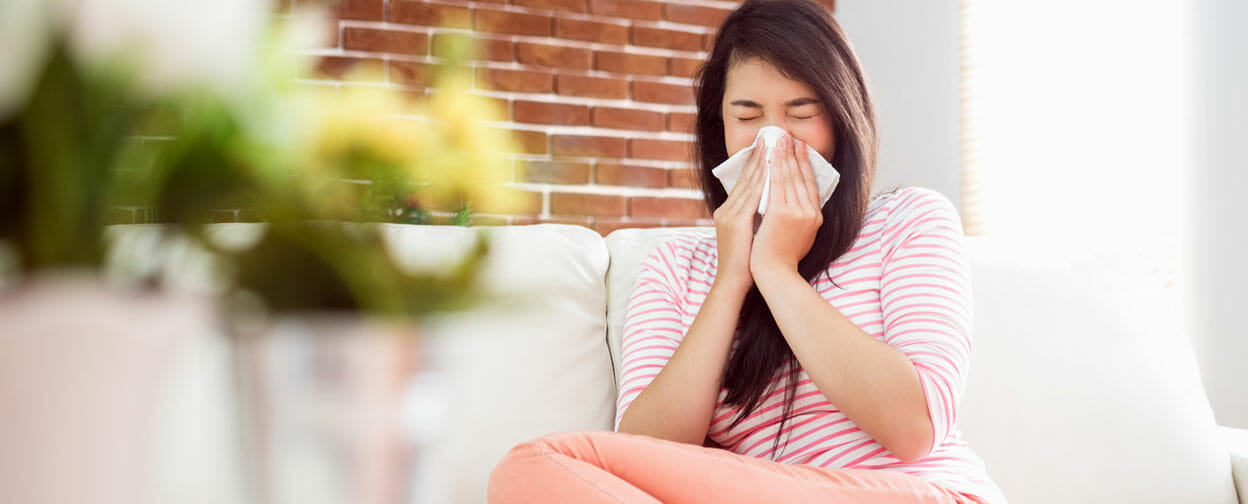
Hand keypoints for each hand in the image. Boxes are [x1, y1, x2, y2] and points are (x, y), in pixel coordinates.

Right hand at [711, 135, 766, 294]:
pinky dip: (763, 180)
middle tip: (773, 136)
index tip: (769, 147)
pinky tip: (773, 168)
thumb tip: (771, 204)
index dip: (758, 163)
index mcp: (729, 211)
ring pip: (750, 182)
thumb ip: (755, 217)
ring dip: (763, 162)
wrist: (733, 282)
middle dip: (761, 156)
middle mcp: (726, 209)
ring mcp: (729, 214)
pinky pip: (752, 195)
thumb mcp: (747, 235)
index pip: (745, 182)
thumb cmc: (744, 262)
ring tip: (774, 144)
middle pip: (746, 177)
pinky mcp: (735, 221)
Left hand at [750, 134, 822, 276]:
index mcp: (815, 217)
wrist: (774, 273)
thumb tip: (794, 203)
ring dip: (785, 155)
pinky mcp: (783, 213)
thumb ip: (799, 218)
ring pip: (791, 177)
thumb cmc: (781, 258)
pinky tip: (771, 155)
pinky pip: (778, 184)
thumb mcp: (798, 236)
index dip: (805, 165)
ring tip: (780, 139)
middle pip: (802, 177)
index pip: (811, 184)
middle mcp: (810, 212)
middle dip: (796, 155)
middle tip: (790, 136)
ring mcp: (798, 212)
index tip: (800, 149)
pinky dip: (775, 167)